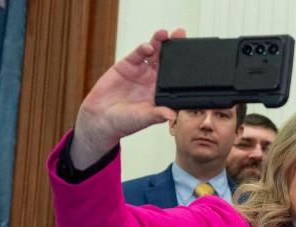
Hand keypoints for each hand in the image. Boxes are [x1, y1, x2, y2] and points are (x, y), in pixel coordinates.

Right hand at [71, 28, 185, 167]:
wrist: (101, 118)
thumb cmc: (125, 121)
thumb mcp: (143, 119)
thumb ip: (157, 115)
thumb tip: (172, 115)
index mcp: (162, 92)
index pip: (177, 77)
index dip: (185, 67)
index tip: (194, 58)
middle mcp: (154, 80)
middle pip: (168, 60)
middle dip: (175, 47)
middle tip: (181, 34)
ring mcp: (141, 71)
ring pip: (154, 54)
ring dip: (159, 43)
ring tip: (165, 34)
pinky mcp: (127, 65)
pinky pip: (137, 55)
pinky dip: (142, 49)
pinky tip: (148, 46)